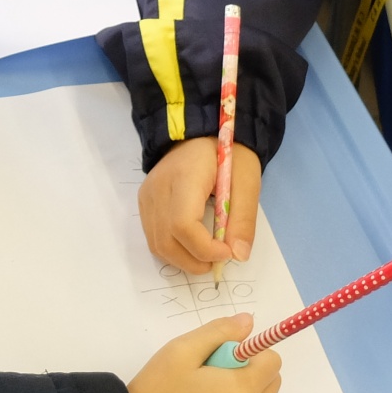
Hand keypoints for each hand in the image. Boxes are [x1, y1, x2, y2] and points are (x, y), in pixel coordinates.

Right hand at [139, 136, 260, 273]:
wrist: (200, 131)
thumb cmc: (227, 153)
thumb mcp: (246, 181)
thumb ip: (243, 218)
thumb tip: (238, 256)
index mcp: (184, 178)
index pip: (183, 224)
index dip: (204, 248)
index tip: (227, 252)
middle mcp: (157, 189)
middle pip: (165, 240)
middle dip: (194, 261)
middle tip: (219, 260)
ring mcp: (147, 197)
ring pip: (157, 245)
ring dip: (183, 260)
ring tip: (207, 255)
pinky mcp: (145, 202)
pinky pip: (153, 237)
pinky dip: (173, 250)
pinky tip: (192, 245)